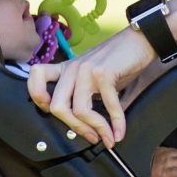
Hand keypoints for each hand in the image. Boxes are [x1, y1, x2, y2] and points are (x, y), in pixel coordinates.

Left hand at [26, 28, 151, 146]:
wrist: (141, 40)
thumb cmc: (120, 60)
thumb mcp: (96, 75)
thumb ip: (87, 95)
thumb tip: (91, 127)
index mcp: (67, 68)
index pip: (36, 77)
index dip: (39, 99)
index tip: (56, 114)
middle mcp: (72, 68)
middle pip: (57, 107)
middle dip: (74, 128)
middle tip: (90, 136)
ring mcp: (86, 70)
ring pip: (79, 110)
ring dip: (96, 129)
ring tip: (107, 137)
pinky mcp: (103, 73)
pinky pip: (107, 106)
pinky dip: (115, 123)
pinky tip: (119, 132)